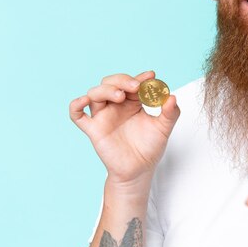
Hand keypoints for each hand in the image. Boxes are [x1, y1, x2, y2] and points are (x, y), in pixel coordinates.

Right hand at [69, 71, 179, 185]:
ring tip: (121, 95)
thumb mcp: (164, 128)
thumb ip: (171, 113)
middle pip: (111, 82)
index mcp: (132, 102)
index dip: (140, 78)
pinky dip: (76, 105)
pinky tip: (84, 100)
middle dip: (122, 80)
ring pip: (95, 93)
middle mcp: (116, 106)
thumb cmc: (149, 148)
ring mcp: (103, 116)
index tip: (151, 76)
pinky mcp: (94, 129)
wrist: (139, 170)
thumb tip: (172, 97)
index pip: (132, 83)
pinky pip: (77, 115)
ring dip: (106, 89)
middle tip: (136, 86)